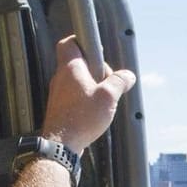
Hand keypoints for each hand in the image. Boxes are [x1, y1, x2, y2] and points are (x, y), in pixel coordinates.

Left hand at [39, 36, 136, 153]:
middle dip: (96, 68)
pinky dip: (86, 98)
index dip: (82, 41)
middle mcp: (61, 78)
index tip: (96, 48)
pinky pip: (74, 95)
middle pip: (77, 62)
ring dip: (91, 85)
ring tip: (103, 99)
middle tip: (107, 81)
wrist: (61, 145)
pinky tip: (95, 111)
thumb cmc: (81, 119)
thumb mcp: (109, 97)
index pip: (69, 43)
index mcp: (71, 68)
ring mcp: (58, 93)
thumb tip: (128, 75)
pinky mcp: (60, 108)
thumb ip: (119, 82)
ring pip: (76, 80)